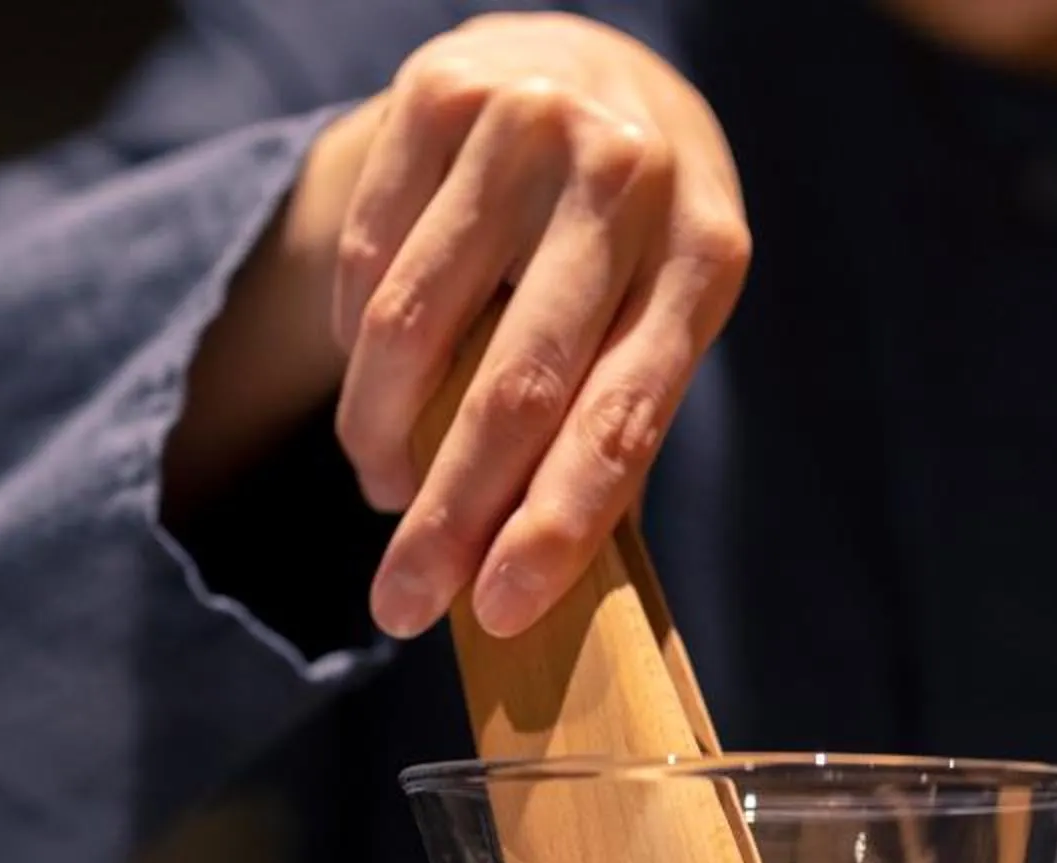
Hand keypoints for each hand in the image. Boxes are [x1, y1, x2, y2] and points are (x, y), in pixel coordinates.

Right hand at [317, 15, 749, 638]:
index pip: (622, 416)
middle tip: (400, 604)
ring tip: (386, 490)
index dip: (557, 522)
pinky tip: (374, 386)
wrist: (584, 59)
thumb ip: (617, 426)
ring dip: (381, 435)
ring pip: (413, 323)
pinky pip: (365, 257)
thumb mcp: (661, 309)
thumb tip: (548, 586)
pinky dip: (351, 346)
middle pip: (515, 385)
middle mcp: (625, 181)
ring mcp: (529, 127)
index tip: (496, 609)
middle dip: (450, 515)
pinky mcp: (439, 91)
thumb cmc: (629, 233)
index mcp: (706, 255)